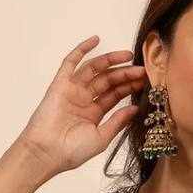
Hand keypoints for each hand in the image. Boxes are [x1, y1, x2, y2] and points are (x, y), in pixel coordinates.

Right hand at [18, 34, 147, 176]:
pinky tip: (96, 40)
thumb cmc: (72, 151)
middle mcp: (84, 100)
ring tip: (128, 55)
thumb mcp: (102, 138)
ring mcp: (72, 91)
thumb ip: (117, 122)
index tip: (145, 80)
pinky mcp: (60, 84)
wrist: (48, 152)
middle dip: (125, 74)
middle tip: (142, 69)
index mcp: (94, 114)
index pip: (115, 94)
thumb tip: (135, 109)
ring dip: (110, 60)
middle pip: (108, 81)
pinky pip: (71, 62)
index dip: (129, 86)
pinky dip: (82, 50)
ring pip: (94, 70)